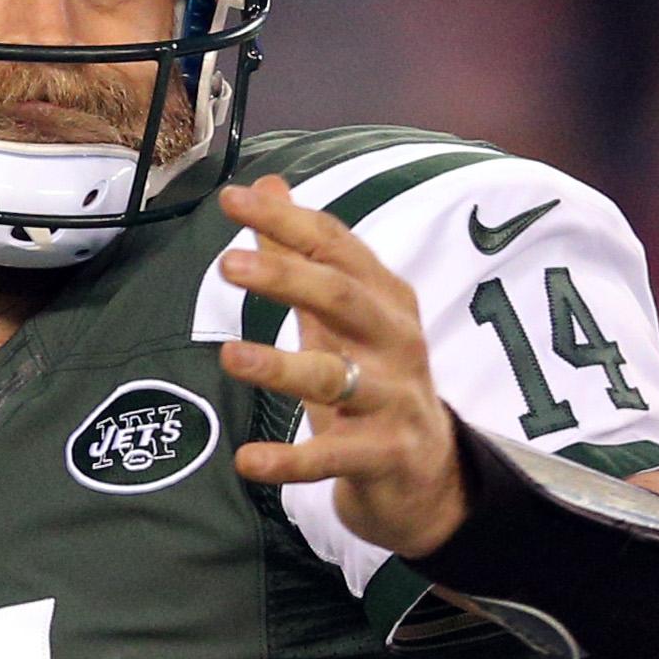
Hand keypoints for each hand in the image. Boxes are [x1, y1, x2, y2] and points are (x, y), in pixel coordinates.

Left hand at [213, 177, 466, 557]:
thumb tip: (269, 185)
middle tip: (229, 265)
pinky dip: (290, 461)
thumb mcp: (340, 316)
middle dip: (287, 278)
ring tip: (229, 356)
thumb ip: (302, 255)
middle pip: (343, 299)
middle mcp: (395, 340)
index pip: (336, 248)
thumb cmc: (375, 380)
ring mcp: (393, 398)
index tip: (233, 200)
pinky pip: (332, 456)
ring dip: (281, 366)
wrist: (430, 473)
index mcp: (384, 298)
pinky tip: (248, 461)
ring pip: (335, 377)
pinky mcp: (384, 454)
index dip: (287, 222)